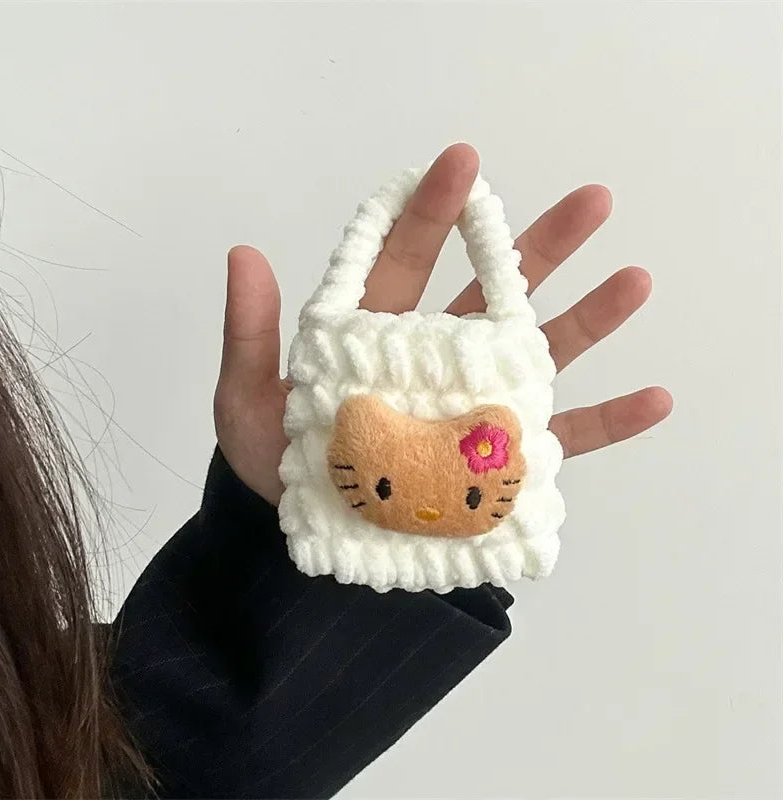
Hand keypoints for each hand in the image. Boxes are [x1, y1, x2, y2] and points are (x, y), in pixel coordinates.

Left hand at [214, 143, 672, 505]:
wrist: (306, 541)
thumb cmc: (273, 469)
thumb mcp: (247, 402)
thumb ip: (251, 335)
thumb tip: (244, 252)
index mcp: (375, 335)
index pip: (407, 260)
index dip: (433, 210)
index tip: (463, 161)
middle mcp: (432, 359)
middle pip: (492, 293)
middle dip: (538, 248)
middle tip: (592, 202)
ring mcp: (471, 406)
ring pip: (536, 352)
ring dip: (588, 319)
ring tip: (634, 281)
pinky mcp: (498, 458)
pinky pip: (560, 437)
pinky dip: (607, 420)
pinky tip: (654, 398)